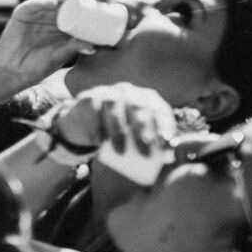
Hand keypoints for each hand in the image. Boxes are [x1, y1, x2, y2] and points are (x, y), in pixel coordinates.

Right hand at [0, 0, 104, 87]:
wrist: (11, 73)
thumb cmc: (36, 67)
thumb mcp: (60, 56)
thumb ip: (74, 48)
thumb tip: (94, 46)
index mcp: (64, 25)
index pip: (83, 9)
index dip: (97, 2)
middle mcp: (52, 16)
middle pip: (72, 0)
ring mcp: (38, 13)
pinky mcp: (22, 15)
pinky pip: (32, 6)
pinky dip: (42, 3)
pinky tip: (53, 3)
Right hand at [54, 82, 174, 159]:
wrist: (84, 127)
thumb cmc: (117, 136)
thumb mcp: (135, 140)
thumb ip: (151, 146)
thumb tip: (167, 158)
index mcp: (148, 100)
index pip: (159, 111)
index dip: (163, 128)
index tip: (164, 146)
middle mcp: (130, 92)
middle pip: (139, 108)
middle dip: (143, 131)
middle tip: (145, 154)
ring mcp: (109, 93)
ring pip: (115, 107)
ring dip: (119, 130)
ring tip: (120, 151)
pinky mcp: (89, 97)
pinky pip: (94, 109)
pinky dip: (97, 126)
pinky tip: (99, 141)